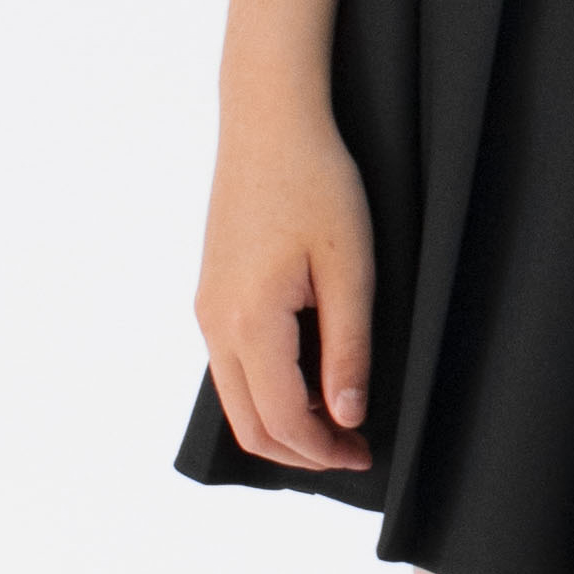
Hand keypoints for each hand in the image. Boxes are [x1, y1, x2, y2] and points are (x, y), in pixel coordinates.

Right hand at [198, 94, 377, 469]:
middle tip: (353, 447)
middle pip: (249, 425)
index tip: (366, 450)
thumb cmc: (317, 184)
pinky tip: (311, 375)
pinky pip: (232, 367)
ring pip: (236, 400)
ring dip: (284, 421)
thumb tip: (344, 418)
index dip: (326, 450)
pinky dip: (269, 390)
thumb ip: (348, 349)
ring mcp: (207, 310)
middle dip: (302, 450)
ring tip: (338, 415)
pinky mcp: (211, 296)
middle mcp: (216, 325)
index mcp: (250, 321)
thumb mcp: (351, 269)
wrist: (268, 123)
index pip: (283, 420)